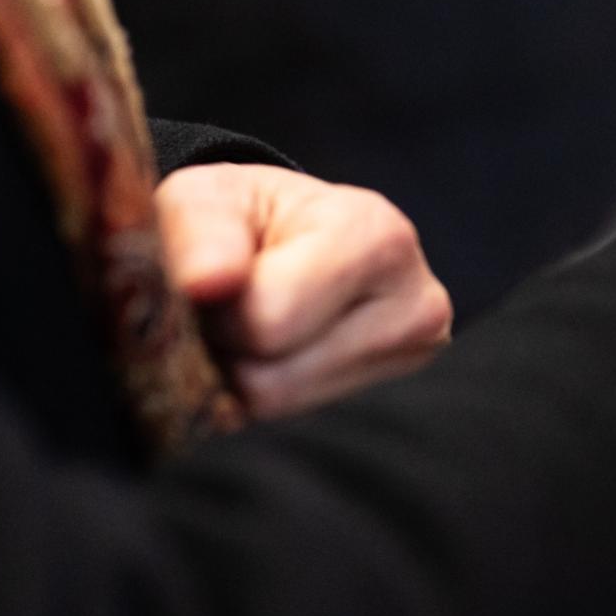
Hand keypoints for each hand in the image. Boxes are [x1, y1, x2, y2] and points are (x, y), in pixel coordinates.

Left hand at [156, 164, 452, 419]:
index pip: (266, 322)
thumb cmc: (250, 215)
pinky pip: (293, 418)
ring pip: (277, 407)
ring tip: (257, 322)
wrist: (302, 232)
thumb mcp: (206, 196)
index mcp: (377, 238)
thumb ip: (197, 231)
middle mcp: (418, 303)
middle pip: (270, 380)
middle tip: (236, 303)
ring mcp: (417, 353)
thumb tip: (206, 283)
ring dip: (243, 372)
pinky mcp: (401, 388)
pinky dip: (267, 389)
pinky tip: (281, 348)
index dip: (219, 309)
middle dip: (229, 347)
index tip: (224, 276)